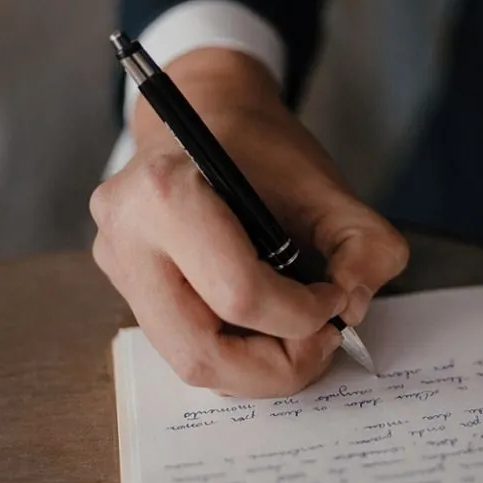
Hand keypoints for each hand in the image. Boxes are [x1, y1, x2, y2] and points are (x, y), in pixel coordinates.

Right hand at [89, 48, 407, 396]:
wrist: (209, 114)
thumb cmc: (262, 147)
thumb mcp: (330, 185)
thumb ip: (364, 245)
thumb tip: (354, 307)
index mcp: (166, 194)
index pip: (238, 295)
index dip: (302, 315)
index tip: (336, 299)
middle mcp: (125, 236)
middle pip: (200, 353)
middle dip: (275, 367)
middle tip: (321, 343)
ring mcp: (118, 266)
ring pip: (188, 362)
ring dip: (256, 367)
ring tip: (299, 335)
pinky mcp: (125, 286)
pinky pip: (183, 343)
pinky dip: (236, 350)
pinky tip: (267, 323)